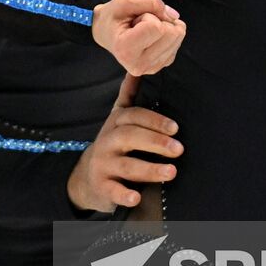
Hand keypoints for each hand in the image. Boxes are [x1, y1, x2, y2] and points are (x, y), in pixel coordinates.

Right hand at [67, 73, 181, 211]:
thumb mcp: (117, 119)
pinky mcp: (102, 187)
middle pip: (130, 137)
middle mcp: (107, 142)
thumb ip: (129, 95)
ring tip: (172, 172)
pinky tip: (137, 198)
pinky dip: (124, 195)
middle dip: (155, 142)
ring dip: (150, 169)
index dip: (154, 121)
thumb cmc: (113, 145)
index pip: (133, 117)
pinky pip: (112, 191)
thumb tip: (138, 68)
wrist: (86, 177)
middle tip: (179, 149)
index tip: (175, 127)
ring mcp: (103, 165)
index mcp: (115, 124)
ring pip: (127, 166)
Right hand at [91, 0, 185, 74]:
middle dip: (159, 20)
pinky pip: (177, 43)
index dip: (149, 15)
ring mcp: (150, 68)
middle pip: (172, 33)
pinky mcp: (160, 66)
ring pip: (178, 37)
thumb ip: (151, 2)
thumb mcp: (125, 0)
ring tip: (144, 30)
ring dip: (163, 26)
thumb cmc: (113, 16)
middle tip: (140, 24)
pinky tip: (151, 37)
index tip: (134, 20)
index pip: (157, 27)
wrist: (106, 32)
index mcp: (125, 50)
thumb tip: (175, 16)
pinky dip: (166, 34)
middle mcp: (138, 65)